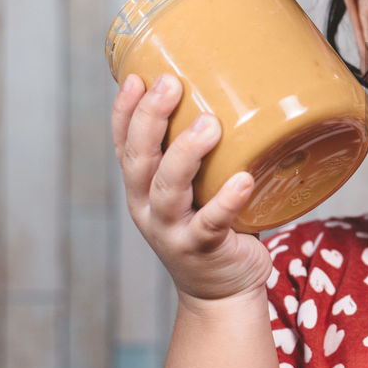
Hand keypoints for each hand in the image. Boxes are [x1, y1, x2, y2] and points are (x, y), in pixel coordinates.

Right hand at [111, 73, 271, 303]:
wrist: (222, 290)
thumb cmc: (213, 225)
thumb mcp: (197, 187)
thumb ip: (202, 152)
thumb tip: (235, 93)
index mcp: (143, 187)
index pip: (125, 144)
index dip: (125, 111)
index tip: (137, 77)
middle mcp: (148, 207)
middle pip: (139, 160)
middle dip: (151, 119)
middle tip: (170, 84)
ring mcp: (172, 230)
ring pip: (168, 189)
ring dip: (185, 154)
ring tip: (209, 124)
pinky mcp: (202, 249)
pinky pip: (212, 224)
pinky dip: (226, 202)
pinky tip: (242, 181)